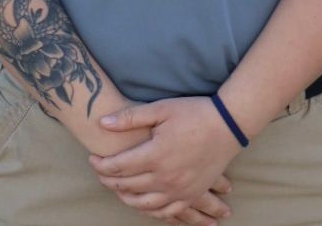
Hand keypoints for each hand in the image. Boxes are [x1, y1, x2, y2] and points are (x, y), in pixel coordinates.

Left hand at [89, 96, 241, 218]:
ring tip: (117, 190)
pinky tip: (144, 206)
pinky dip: (151, 211)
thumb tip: (103, 123)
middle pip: (127, 186)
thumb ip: (131, 117)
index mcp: (155, 155)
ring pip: (144, 204)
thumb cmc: (194, 112)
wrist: (228, 125)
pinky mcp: (191, 194)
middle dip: (109, 181)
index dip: (101, 164)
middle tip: (100, 172)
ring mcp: (179, 189)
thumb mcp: (162, 109)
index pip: (118, 166)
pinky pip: (167, 212)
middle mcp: (165, 177)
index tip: (92, 158)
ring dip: (126, 199)